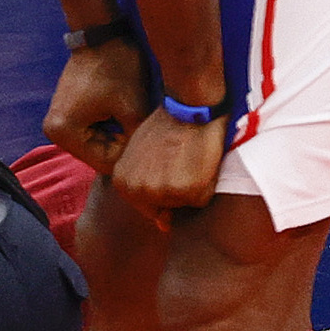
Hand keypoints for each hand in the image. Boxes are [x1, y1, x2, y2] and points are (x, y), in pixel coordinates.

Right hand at [43, 38, 148, 174]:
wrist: (101, 33)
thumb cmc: (117, 67)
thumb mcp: (133, 107)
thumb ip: (137, 141)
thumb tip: (144, 164)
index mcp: (64, 133)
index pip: (104, 163)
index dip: (130, 155)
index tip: (147, 139)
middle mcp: (54, 132)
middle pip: (98, 156)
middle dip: (122, 145)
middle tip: (143, 129)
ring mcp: (57, 122)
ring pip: (97, 145)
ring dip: (117, 136)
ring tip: (134, 118)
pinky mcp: (65, 113)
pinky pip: (92, 132)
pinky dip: (109, 127)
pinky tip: (123, 113)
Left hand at [110, 106, 224, 225]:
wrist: (189, 106)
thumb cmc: (167, 126)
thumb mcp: (139, 154)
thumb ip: (143, 184)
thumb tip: (162, 224)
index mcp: (122, 182)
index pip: (149, 207)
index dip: (165, 185)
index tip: (169, 164)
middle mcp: (138, 191)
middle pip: (167, 209)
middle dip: (178, 189)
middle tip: (180, 159)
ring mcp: (162, 192)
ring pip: (186, 206)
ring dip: (193, 187)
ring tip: (189, 159)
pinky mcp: (186, 190)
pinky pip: (202, 201)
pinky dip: (207, 185)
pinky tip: (200, 160)